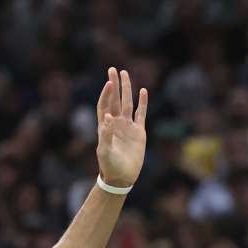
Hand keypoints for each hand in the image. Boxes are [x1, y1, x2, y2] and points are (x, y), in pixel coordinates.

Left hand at [95, 67, 148, 187]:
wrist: (122, 178)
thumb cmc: (109, 166)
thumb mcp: (105, 152)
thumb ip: (106, 135)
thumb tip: (108, 118)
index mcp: (105, 127)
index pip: (104, 106)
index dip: (106, 94)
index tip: (109, 83)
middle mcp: (116, 123)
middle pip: (115, 100)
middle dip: (114, 85)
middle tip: (113, 69)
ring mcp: (128, 127)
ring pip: (128, 103)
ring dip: (127, 89)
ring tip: (125, 74)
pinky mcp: (139, 132)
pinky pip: (141, 114)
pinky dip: (143, 103)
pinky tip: (143, 91)